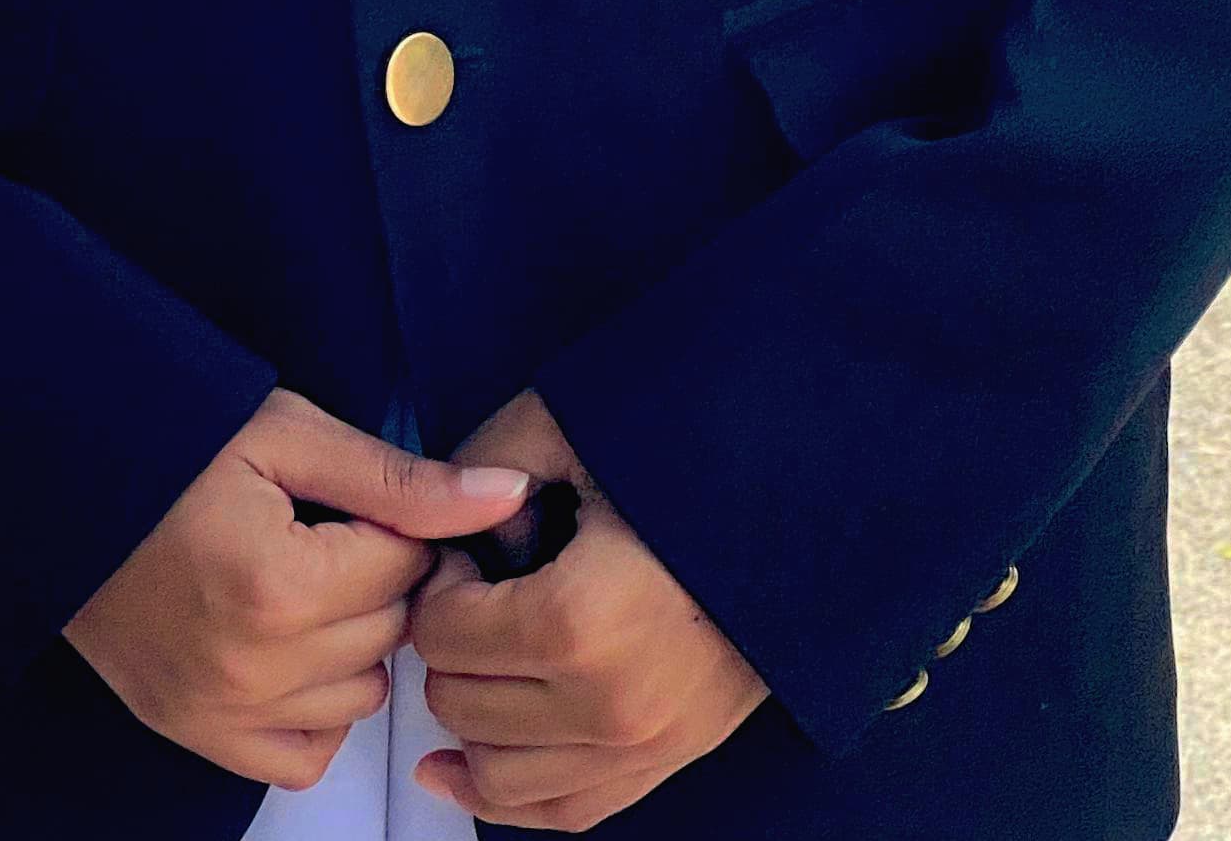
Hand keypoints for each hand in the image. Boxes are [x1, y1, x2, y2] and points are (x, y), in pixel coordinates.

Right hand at [64, 391, 527, 788]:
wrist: (56, 484)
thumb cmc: (169, 444)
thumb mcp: (285, 435)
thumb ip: (401, 480)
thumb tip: (505, 499)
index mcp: (274, 584)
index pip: (405, 568)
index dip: (394, 524)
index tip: (355, 499)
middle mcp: (249, 667)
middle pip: (388, 633)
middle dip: (377, 578)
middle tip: (328, 533)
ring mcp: (218, 712)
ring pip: (360, 697)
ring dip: (352, 642)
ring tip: (305, 580)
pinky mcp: (195, 732)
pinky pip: (304, 753)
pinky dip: (315, 707)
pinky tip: (290, 643)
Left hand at [410, 392, 766, 828]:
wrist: (801, 510)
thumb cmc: (686, 461)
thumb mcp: (574, 428)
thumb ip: (484, 461)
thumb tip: (428, 509)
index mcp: (577, 621)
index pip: (442, 632)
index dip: (439, 581)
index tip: (471, 548)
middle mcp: (607, 705)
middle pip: (459, 702)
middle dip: (450, 643)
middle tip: (481, 589)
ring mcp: (643, 747)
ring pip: (497, 775)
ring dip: (470, 716)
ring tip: (488, 653)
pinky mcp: (667, 762)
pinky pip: (562, 812)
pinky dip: (502, 794)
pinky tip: (458, 766)